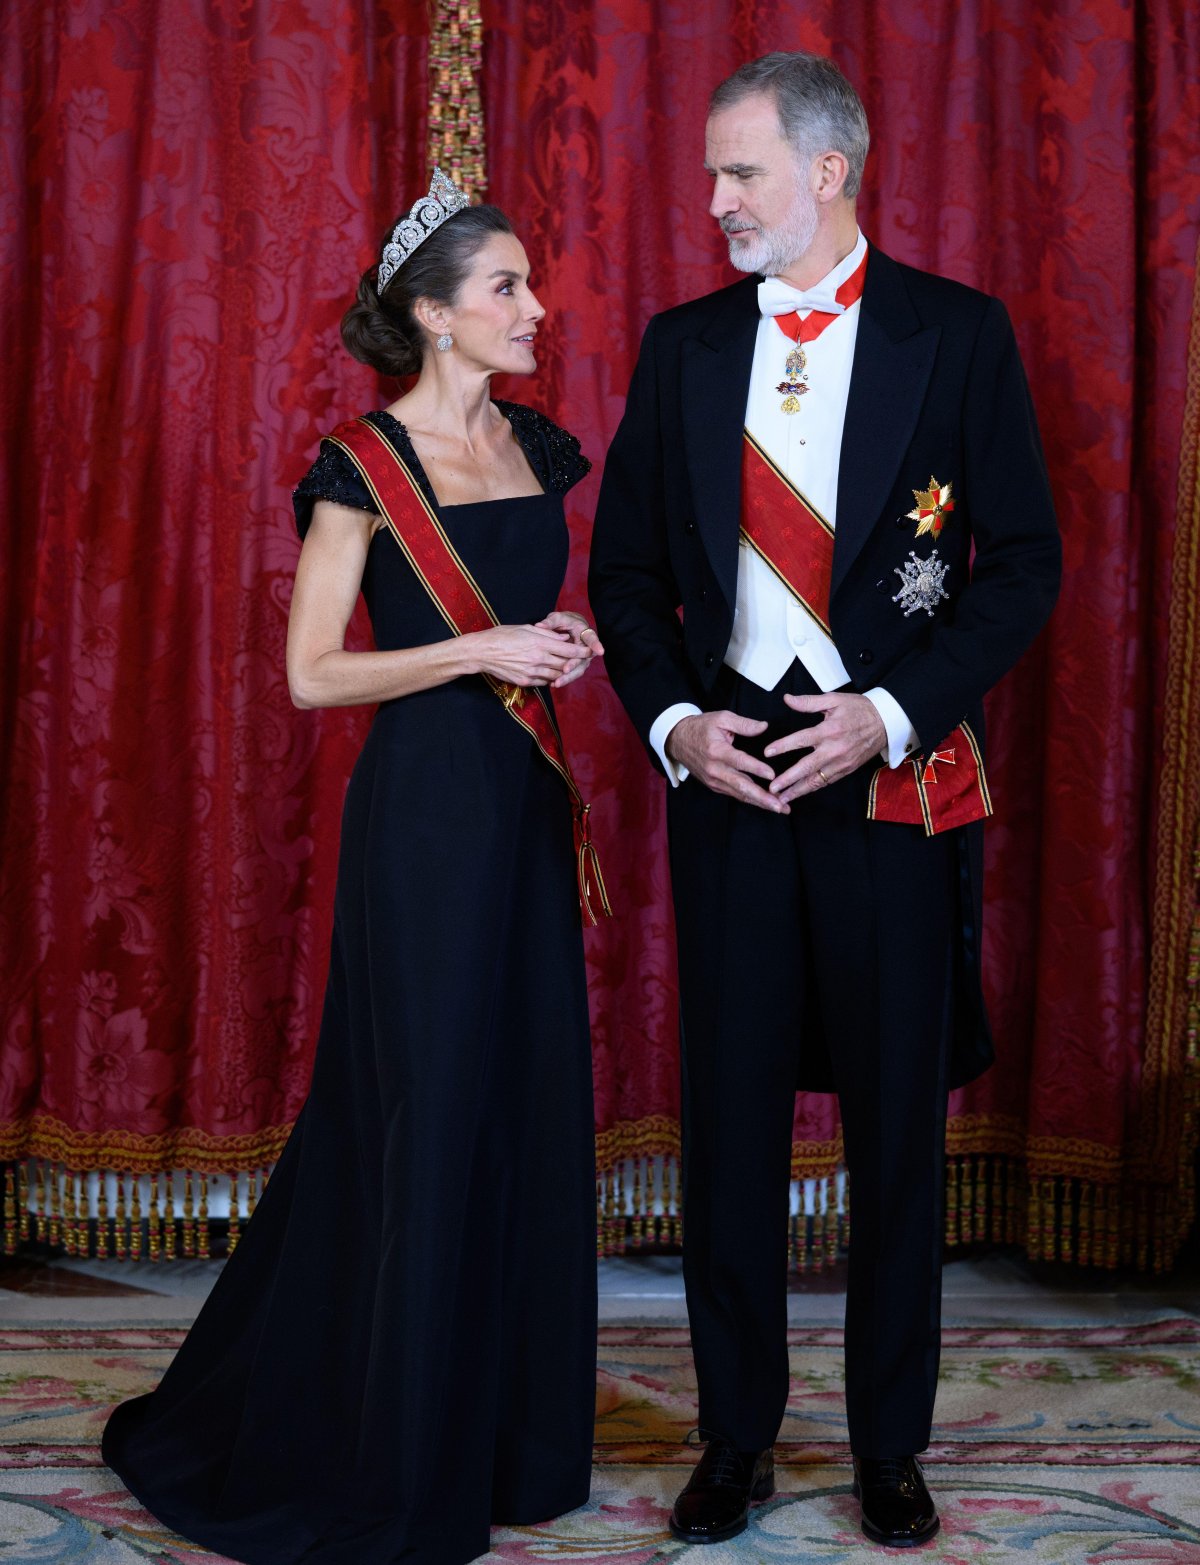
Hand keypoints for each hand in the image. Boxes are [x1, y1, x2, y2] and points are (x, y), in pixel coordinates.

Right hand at [469, 624, 579, 687]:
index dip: (582, 652)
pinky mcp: (525, 681)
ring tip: (566, 668)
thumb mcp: (526, 628)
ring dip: (563, 672)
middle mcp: (538, 659)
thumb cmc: (502, 635)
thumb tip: (564, 638)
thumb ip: (547, 634)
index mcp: (540, 643)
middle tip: (581, 661)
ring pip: (556, 675)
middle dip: (575, 663)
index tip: (591, 651)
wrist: (483, 652)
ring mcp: (532, 672)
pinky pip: (544, 682)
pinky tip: (550, 674)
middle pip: (565, 665)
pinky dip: (550, 678)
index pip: (569, 650)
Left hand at [533, 610, 604, 687]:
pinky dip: (564, 679)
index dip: (596, 645)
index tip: (600, 651)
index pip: (591, 638)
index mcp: (584, 632)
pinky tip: (553, 684)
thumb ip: (550, 622)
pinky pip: (572, 674)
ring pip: (578, 669)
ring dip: (568, 677)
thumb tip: (539, 625)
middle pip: (583, 659)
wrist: (571, 627)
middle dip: (574, 665)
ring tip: (557, 683)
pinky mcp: (577, 665)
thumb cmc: (565, 621)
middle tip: (565, 670)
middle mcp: (586, 647)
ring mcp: (582, 658)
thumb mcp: (558, 618)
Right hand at [666, 710, 788, 813]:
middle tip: (780, 806)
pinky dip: (751, 799)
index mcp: (716, 751)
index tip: (772, 775)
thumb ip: (744, 724)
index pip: (739, 761)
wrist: (678, 741)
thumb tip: (764, 727)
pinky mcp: (714, 785)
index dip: (756, 768)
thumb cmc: (701, 727)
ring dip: (760, 802)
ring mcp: (713, 780)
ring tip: (779, 808)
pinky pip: (735, 794)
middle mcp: (714, 769)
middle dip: (762, 797)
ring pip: (740, 794)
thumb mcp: (721, 718)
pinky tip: (765, 803)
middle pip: (741, 786)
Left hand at [763, 692, 885, 802]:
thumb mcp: (834, 699)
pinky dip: (812, 789)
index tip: (768, 752)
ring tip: (782, 799)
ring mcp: (841, 762)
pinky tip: (800, 793)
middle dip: (788, 779)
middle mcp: (834, 749)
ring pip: (816, 780)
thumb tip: (787, 699)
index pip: (801, 740)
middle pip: (807, 767)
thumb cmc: (859, 709)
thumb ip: (809, 702)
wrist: (886, 722)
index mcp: (829, 730)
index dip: (783, 746)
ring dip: (798, 790)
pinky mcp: (847, 770)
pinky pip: (826, 782)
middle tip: (772, 788)